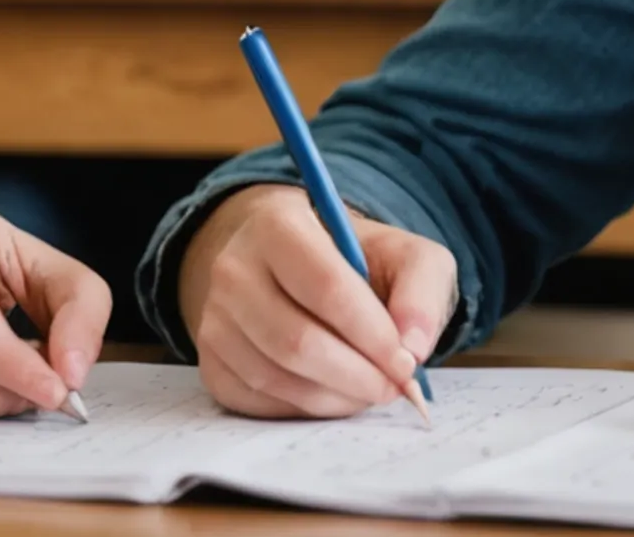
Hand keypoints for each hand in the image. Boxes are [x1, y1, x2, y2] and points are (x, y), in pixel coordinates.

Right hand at [178, 182, 459, 417]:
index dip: (372, 334)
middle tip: (395, 386)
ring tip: (370, 389)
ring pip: (275, 377)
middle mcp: (234, 270)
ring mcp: (214, 320)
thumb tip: (414, 349)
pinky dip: (305, 408)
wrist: (290, 265)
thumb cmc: (355, 259)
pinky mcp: (211, 363)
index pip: (326, 288)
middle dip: (357, 375)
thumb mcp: (405, 253)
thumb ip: (422, 290)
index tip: (406, 362)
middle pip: (296, 341)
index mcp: (279, 224)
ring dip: (334, 397)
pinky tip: (334, 393)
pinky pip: (257, 401)